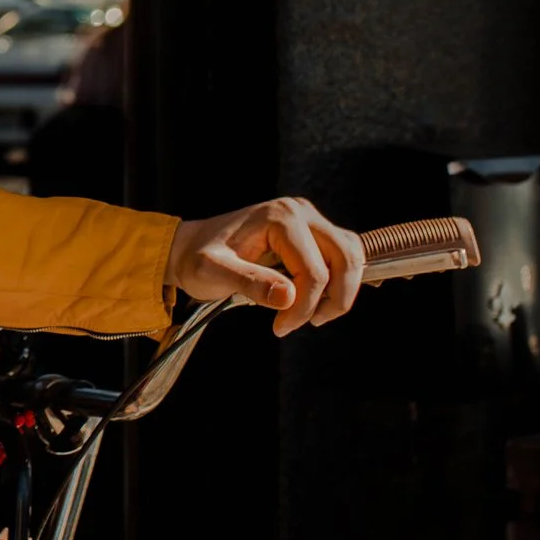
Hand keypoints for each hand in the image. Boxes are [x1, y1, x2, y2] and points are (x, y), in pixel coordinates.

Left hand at [165, 196, 364, 335]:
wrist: (190, 247)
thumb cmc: (197, 259)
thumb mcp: (211, 273)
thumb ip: (248, 282)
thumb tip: (288, 296)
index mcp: (280, 218)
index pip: (314, 272)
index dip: (304, 307)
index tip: (281, 327)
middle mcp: (301, 211)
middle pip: (344, 260)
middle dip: (334, 300)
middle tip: (307, 323)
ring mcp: (310, 219)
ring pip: (350, 257)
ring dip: (341, 291)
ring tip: (312, 315)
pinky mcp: (313, 232)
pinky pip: (343, 255)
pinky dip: (341, 279)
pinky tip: (325, 301)